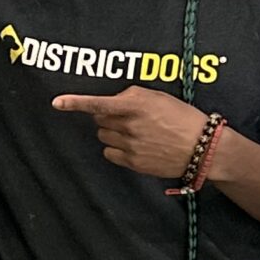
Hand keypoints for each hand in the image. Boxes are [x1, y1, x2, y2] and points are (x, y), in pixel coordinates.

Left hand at [53, 86, 210, 180]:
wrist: (202, 148)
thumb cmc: (183, 118)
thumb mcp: (159, 97)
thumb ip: (132, 96)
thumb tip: (113, 102)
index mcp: (136, 105)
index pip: (99, 103)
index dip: (75, 103)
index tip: (56, 103)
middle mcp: (130, 125)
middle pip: (99, 120)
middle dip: (107, 117)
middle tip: (128, 118)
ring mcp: (130, 145)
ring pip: (103, 137)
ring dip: (112, 133)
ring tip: (135, 133)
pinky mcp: (133, 162)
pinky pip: (109, 153)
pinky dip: (115, 149)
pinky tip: (133, 146)